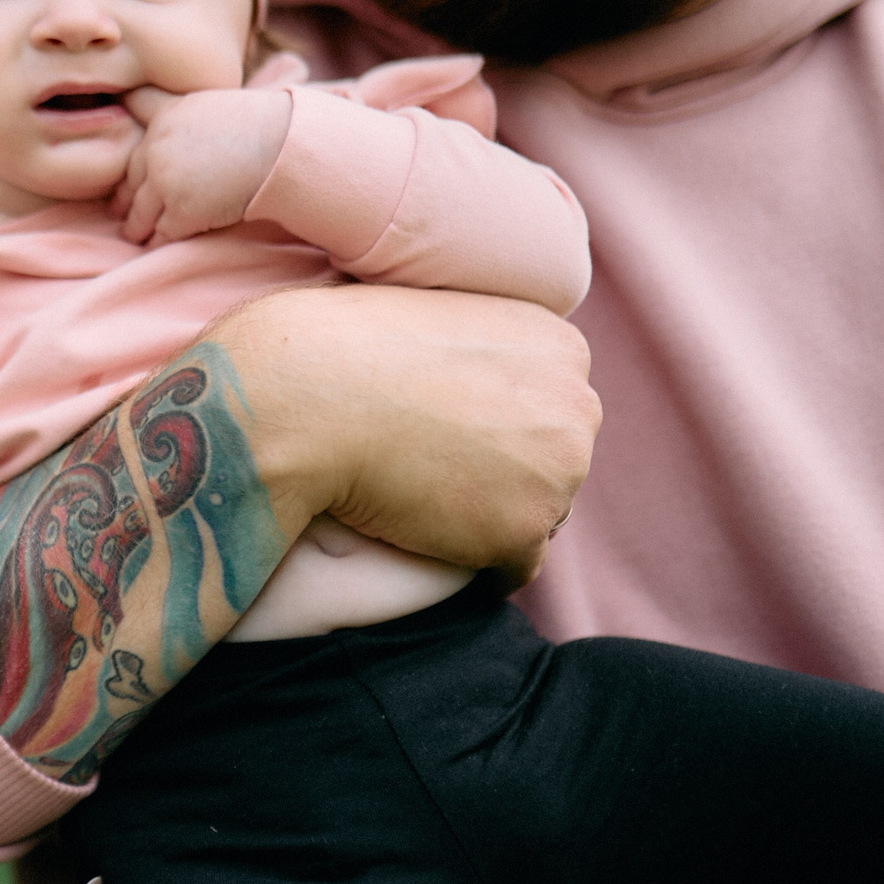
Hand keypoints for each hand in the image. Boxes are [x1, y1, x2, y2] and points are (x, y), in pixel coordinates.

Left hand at [111, 86, 291, 244]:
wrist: (285, 144)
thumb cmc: (262, 126)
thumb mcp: (211, 108)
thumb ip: (186, 124)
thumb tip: (181, 141)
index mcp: (163, 120)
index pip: (137, 155)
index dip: (133, 177)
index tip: (127, 190)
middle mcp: (157, 149)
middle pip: (131, 185)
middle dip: (126, 203)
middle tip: (124, 218)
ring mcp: (166, 182)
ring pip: (140, 214)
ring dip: (137, 229)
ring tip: (137, 238)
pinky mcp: (183, 212)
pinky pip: (161, 235)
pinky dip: (158, 243)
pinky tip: (157, 249)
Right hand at [207, 283, 597, 583]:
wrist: (307, 397)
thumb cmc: (346, 350)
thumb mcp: (441, 318)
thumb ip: (485, 352)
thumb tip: (485, 388)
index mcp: (559, 347)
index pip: (552, 407)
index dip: (499, 427)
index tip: (451, 435)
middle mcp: (576, 406)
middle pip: (556, 460)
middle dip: (509, 472)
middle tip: (436, 472)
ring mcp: (558, 472)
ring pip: (541, 513)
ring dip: (492, 516)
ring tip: (424, 500)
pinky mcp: (523, 530)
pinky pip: (514, 566)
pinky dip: (475, 561)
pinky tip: (427, 538)